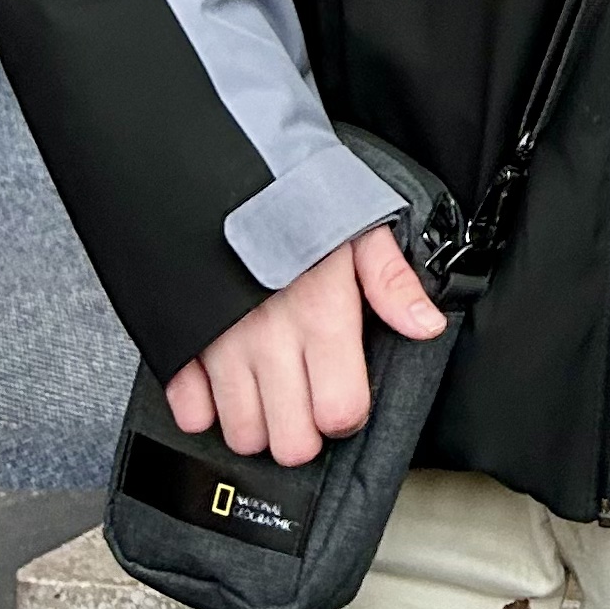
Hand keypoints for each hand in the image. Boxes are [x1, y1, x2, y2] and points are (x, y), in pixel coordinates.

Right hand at [164, 224, 444, 466]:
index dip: (348, 414)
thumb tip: (428, 326)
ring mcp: (220, 345)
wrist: (221, 165)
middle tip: (307, 401)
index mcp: (322, 315)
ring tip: (270, 391)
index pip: (340, 414)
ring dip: (259, 423)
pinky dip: (205, 407)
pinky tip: (224, 381)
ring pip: (243, 435)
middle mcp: (270, 340)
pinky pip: (189, 411)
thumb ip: (394, 283)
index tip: (345, 395)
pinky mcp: (182, 342)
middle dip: (304, 433)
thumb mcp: (360, 229)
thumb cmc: (295, 198)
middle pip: (291, 443)